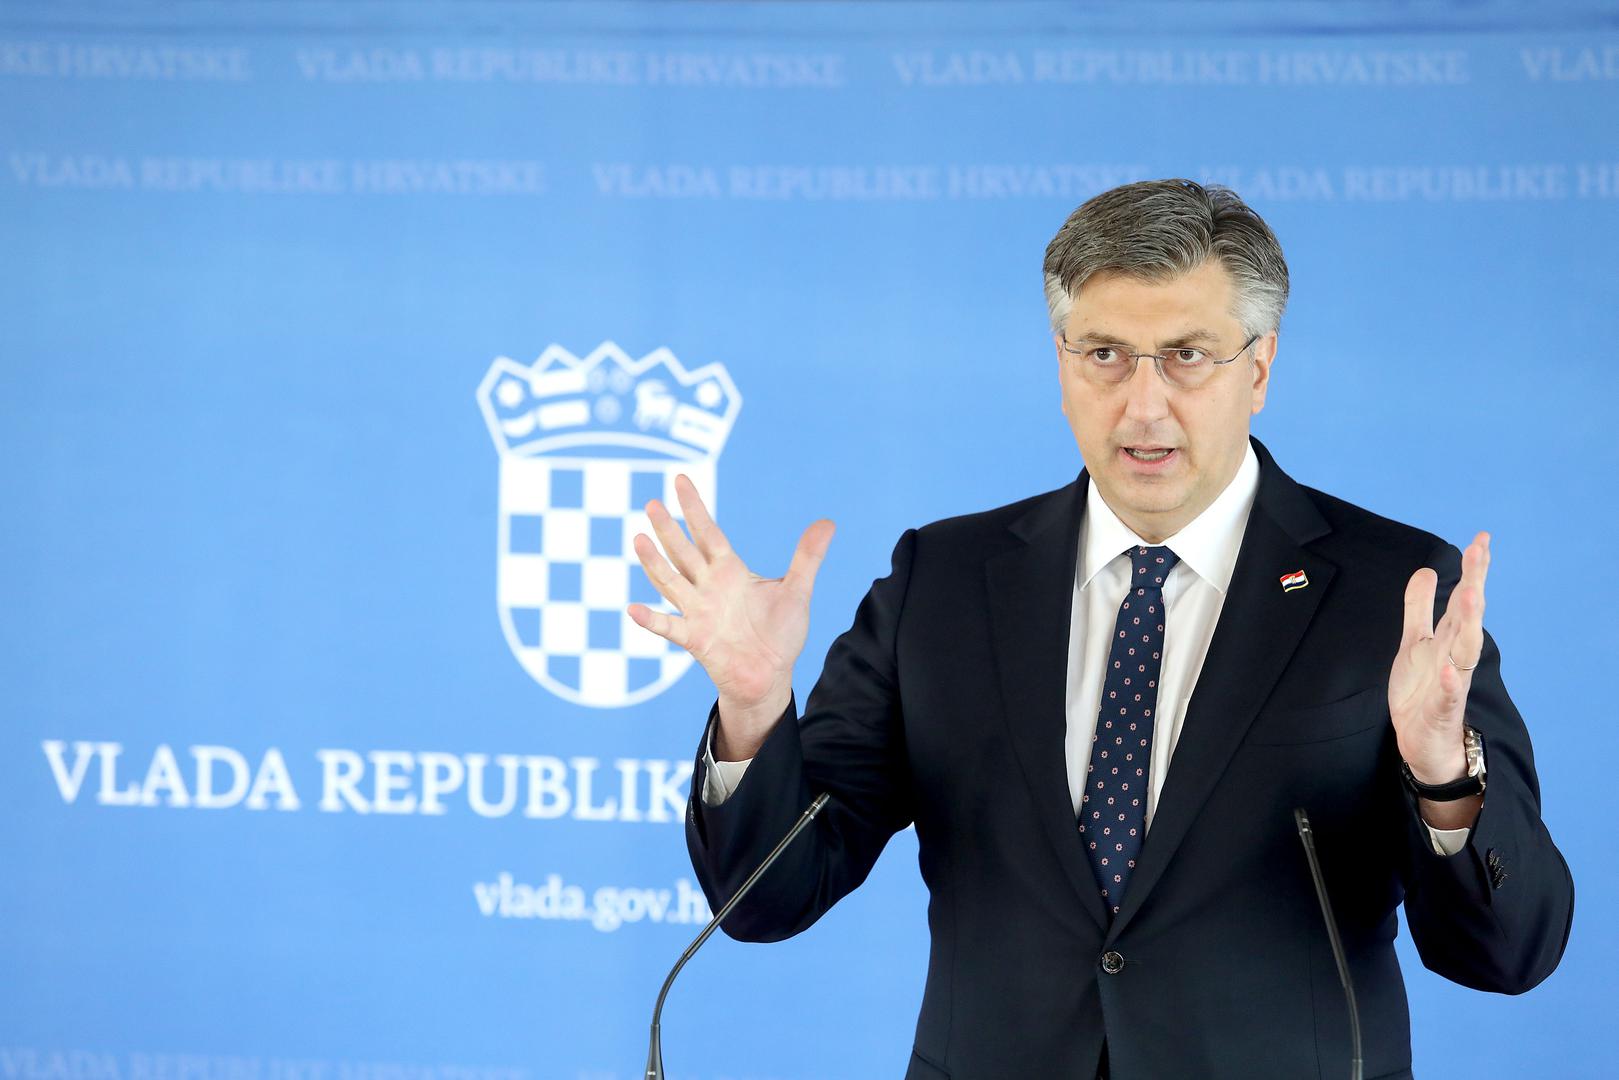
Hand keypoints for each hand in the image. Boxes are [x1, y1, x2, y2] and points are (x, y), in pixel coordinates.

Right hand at [626, 474, 834, 758]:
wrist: (771, 675)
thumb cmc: (780, 633)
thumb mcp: (798, 591)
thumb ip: (808, 557)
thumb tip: (828, 522)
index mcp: (731, 572)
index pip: (708, 533)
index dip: (694, 508)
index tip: (680, 480)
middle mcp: (709, 588)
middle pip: (684, 552)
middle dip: (669, 529)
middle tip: (651, 503)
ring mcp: (699, 612)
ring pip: (671, 582)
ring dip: (654, 563)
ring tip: (638, 539)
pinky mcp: (696, 639)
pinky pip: (670, 628)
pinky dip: (652, 620)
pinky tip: (633, 609)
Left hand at [1390, 531, 1489, 826]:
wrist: (1423, 744)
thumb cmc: (1421, 691)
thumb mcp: (1414, 642)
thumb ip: (1419, 607)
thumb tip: (1426, 569)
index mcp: (1448, 639)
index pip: (1464, 598)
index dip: (1473, 570)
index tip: (1481, 538)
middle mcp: (1454, 657)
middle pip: (1469, 616)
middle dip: (1475, 584)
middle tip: (1480, 552)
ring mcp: (1451, 683)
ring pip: (1464, 651)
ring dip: (1468, 623)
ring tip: (1470, 595)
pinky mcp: (1441, 710)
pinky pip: (1448, 695)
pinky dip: (1449, 682)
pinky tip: (1448, 670)